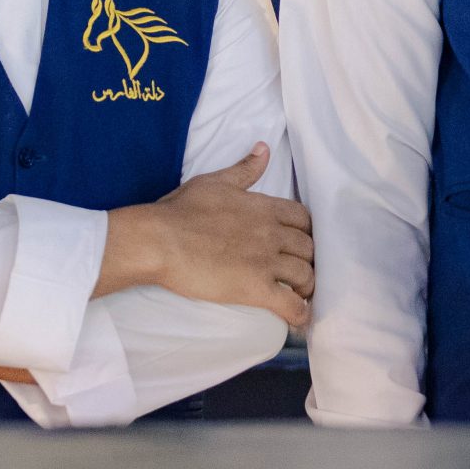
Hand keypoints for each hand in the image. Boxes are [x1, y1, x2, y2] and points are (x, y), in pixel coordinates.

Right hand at [102, 144, 314, 324]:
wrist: (160, 240)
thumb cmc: (181, 210)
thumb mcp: (215, 181)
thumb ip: (244, 169)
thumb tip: (264, 149)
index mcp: (264, 207)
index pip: (304, 219)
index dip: (306, 233)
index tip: (299, 243)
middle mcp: (272, 233)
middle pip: (309, 248)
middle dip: (309, 260)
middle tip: (300, 272)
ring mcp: (266, 261)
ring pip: (305, 275)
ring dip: (307, 287)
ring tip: (300, 295)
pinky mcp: (255, 288)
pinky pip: (290, 304)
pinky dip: (300, 314)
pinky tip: (300, 320)